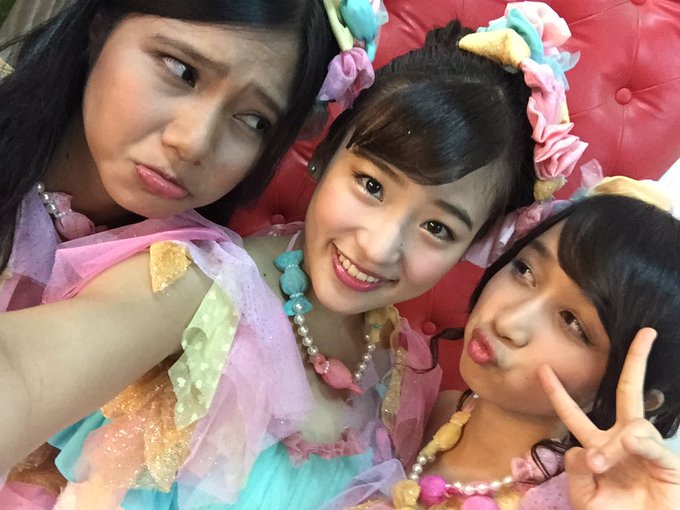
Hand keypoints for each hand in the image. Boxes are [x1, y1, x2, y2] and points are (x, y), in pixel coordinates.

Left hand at [539, 328, 679, 509]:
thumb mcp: (583, 497)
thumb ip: (575, 471)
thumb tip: (581, 448)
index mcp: (596, 446)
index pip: (574, 413)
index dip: (558, 393)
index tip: (542, 368)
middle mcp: (621, 440)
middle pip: (628, 391)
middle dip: (636, 362)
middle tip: (645, 333)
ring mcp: (645, 449)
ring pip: (632, 426)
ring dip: (613, 447)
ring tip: (601, 467)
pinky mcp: (667, 463)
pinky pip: (650, 445)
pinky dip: (638, 446)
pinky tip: (631, 448)